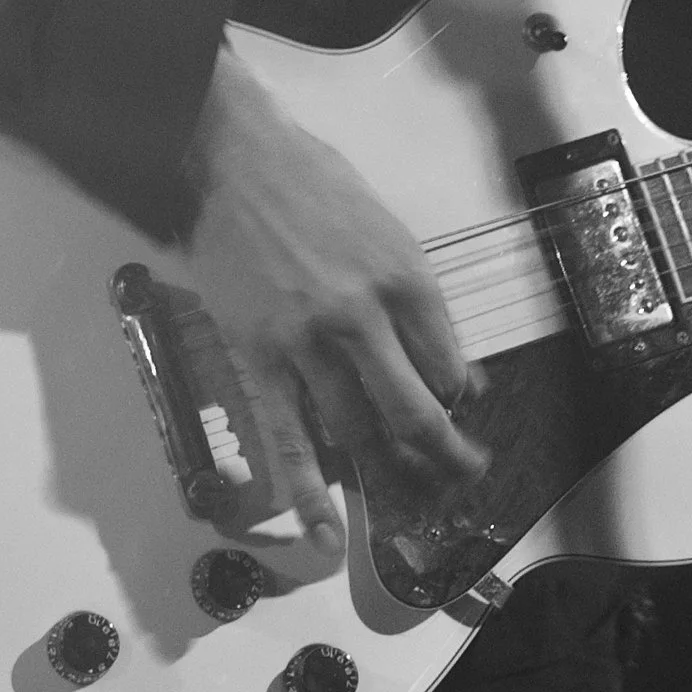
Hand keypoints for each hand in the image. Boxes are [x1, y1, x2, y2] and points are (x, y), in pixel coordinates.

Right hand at [145, 41, 485, 554]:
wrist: (230, 159)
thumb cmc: (313, 184)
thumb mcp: (386, 228)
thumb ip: (416, 298)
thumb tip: (449, 365)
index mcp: (407, 279)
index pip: (451, 367)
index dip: (460, 403)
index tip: (459, 415)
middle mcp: (366, 319)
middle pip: (416, 413)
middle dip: (443, 460)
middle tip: (459, 483)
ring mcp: (310, 344)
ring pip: (358, 433)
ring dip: (385, 479)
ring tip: (406, 515)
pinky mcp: (260, 359)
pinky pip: (288, 439)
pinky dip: (307, 492)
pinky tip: (324, 531)